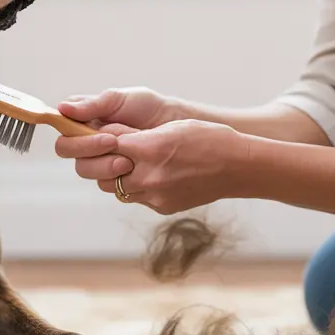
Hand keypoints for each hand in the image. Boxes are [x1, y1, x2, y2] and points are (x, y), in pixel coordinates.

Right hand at [54, 87, 178, 185]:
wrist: (177, 127)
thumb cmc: (149, 108)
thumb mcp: (121, 99)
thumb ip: (93, 105)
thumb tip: (62, 108)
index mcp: (83, 120)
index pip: (63, 131)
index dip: (75, 137)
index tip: (102, 135)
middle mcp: (87, 141)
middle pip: (70, 153)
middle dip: (90, 151)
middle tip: (115, 144)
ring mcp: (100, 159)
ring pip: (86, 170)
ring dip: (104, 167)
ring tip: (128, 161)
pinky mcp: (114, 176)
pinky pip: (105, 183)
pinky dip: (117, 179)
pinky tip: (134, 171)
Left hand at [57, 118, 247, 214]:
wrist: (238, 167)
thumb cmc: (207, 139)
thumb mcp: (170, 127)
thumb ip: (135, 135)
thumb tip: (108, 137)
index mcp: (149, 150)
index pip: (104, 144)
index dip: (97, 138)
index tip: (98, 134)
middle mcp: (149, 177)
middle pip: (100, 172)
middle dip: (97, 160)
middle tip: (104, 149)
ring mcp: (155, 196)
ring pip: (114, 188)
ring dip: (114, 175)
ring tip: (126, 161)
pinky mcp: (162, 207)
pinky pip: (135, 197)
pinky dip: (135, 186)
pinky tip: (149, 174)